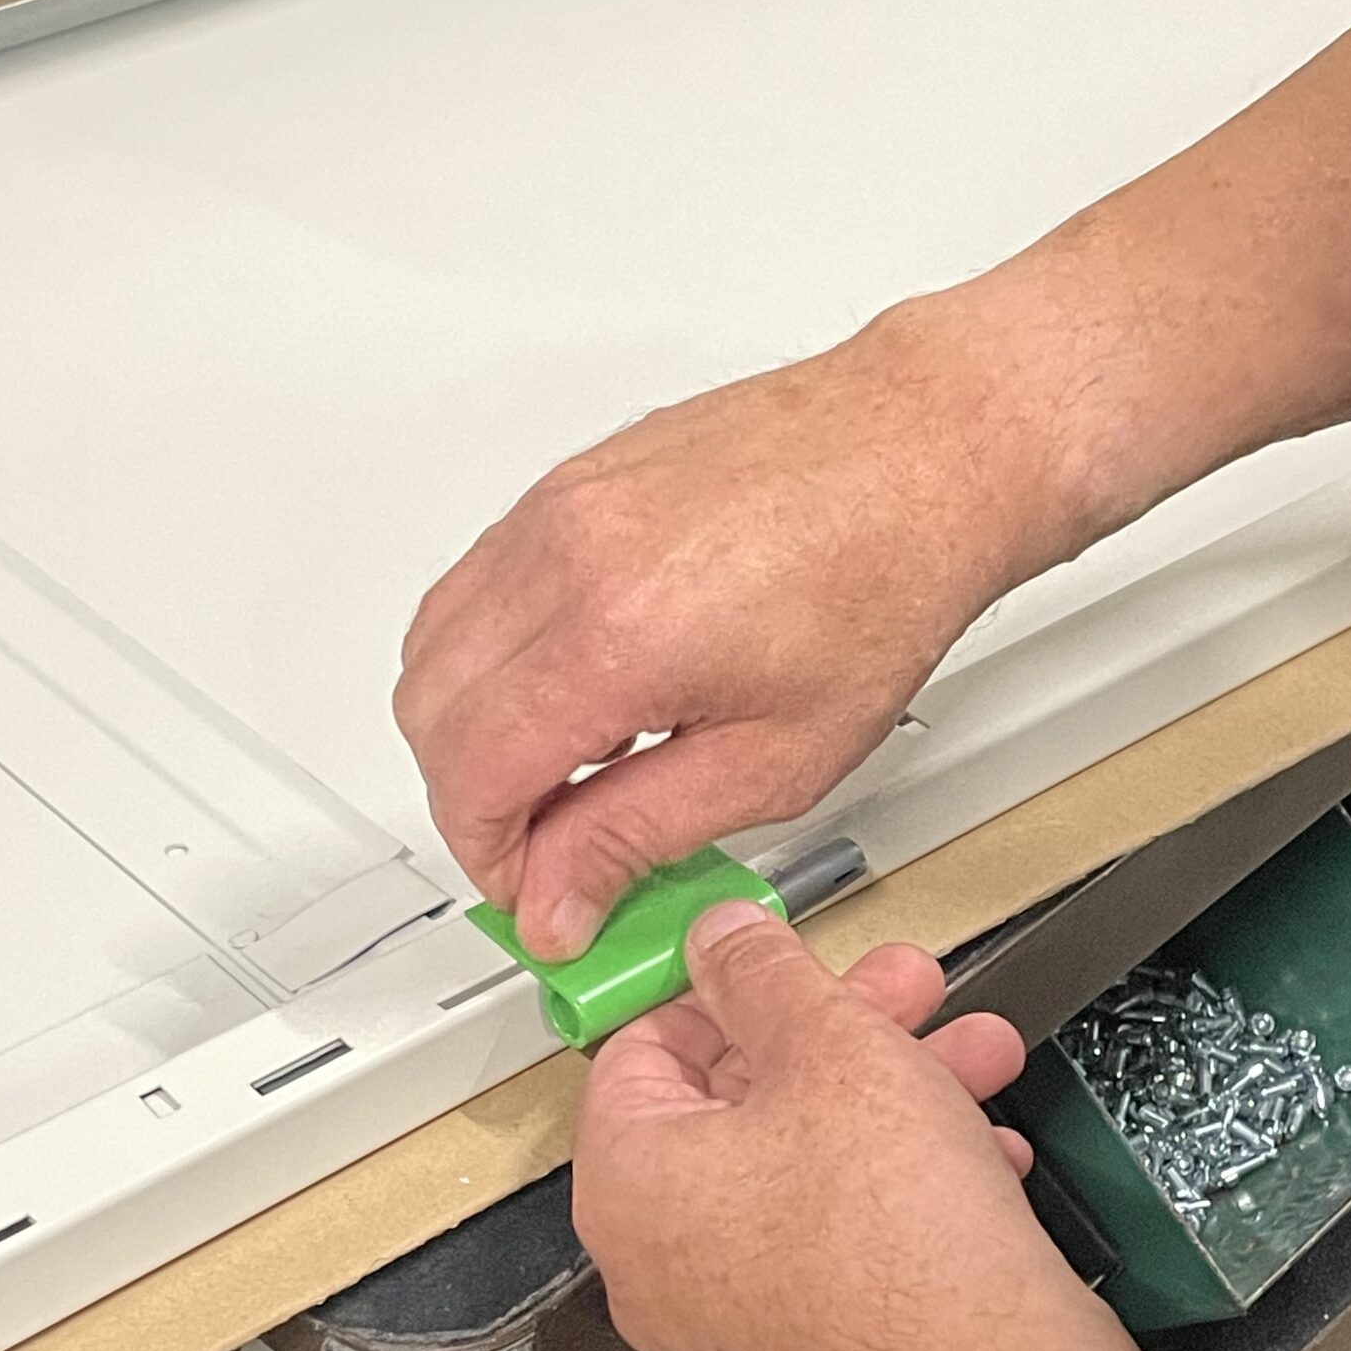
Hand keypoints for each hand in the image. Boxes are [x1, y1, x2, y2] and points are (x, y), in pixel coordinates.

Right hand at [396, 289, 1088, 958]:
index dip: (488, 854)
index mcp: (616, 636)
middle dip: (470, 796)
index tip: (534, 890)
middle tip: (549, 845)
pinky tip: (578, 687)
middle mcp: (566, 556)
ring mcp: (557, 507)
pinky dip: (493, 654)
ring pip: (433, 641)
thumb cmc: (881, 583)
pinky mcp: (567, 481)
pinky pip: (474, 582)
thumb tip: (559, 898)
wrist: (922, 452)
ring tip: (569, 767)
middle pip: (427, 709)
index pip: (470, 772)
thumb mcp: (776, 762)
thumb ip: (638, 835)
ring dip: (473, 723)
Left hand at [573, 899, 1141, 1350]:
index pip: (642, 1046)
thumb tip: (720, 938)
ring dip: (891, 1095)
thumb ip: (765, 974)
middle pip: (735, 1103)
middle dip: (840, 1034)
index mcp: (628, 1182)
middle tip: (905, 995)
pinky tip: (981, 1152)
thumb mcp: (835, 1048)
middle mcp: (658, 1261)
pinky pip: (836, 1236)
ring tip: (971, 1060)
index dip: (728, 986)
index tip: (788, 960)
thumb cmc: (905, 1250)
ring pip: (801, 1164)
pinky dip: (901, 1181)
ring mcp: (729, 1316)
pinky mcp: (805, 1348)